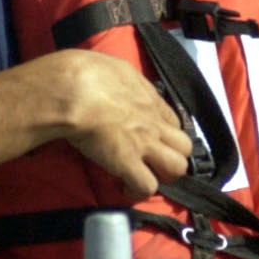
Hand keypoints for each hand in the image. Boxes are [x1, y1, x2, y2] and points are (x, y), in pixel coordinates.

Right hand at [53, 50, 193, 201]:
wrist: (73, 90)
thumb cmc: (85, 72)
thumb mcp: (115, 67)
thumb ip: (126, 82)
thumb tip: (121, 86)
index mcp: (149, 98)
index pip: (174, 121)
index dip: (164, 134)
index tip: (148, 139)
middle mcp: (153, 122)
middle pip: (185, 146)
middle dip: (171, 156)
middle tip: (150, 161)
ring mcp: (145, 144)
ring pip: (177, 168)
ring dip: (161, 175)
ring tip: (140, 176)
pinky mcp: (128, 163)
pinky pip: (147, 187)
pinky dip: (137, 191)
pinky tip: (123, 187)